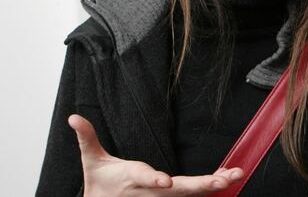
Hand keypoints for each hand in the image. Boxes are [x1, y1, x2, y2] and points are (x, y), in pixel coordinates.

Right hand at [69, 114, 243, 195]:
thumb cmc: (102, 183)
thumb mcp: (92, 160)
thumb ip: (87, 138)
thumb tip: (74, 118)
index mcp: (133, 178)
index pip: (144, 177)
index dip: (155, 178)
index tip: (165, 180)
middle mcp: (151, 190)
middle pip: (179, 189)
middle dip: (202, 184)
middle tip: (224, 180)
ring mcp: (161, 196)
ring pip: (190, 192)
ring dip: (212, 184)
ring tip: (234, 176)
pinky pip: (192, 193)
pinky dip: (210, 185)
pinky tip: (227, 178)